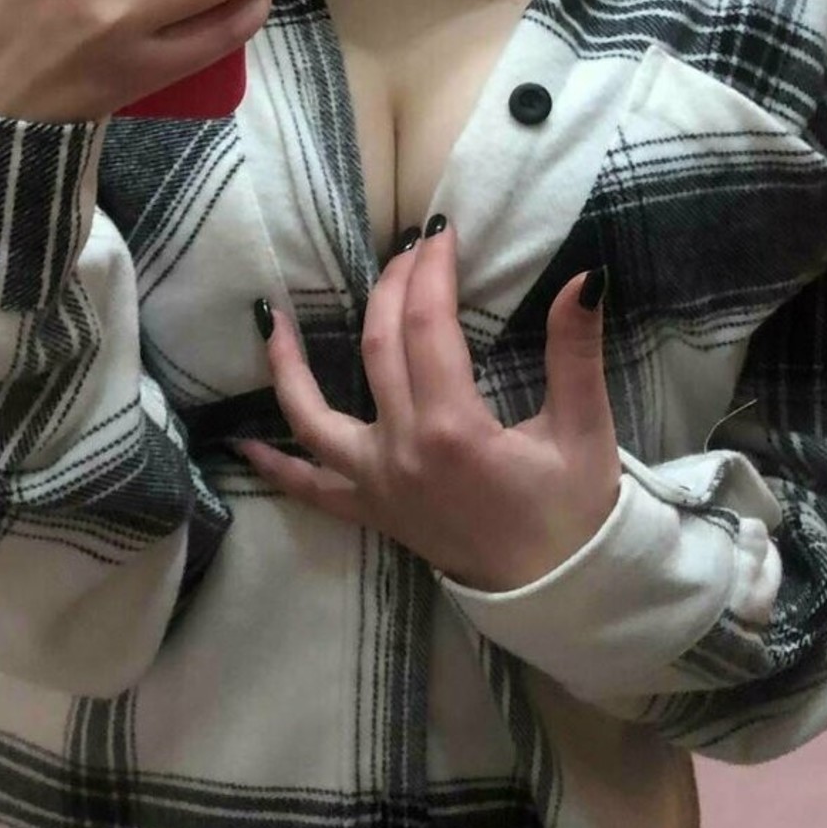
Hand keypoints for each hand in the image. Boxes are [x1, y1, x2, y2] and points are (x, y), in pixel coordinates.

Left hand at [235, 220, 622, 592]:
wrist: (558, 593)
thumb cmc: (574, 514)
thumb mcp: (584, 431)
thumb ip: (575, 353)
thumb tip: (585, 279)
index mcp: (453, 429)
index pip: (428, 326)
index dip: (431, 271)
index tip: (440, 234)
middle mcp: (401, 451)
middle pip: (377, 347)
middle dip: (391, 287)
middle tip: (409, 249)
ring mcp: (377, 484)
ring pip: (313, 415)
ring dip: (288, 365)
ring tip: (270, 318)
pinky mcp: (371, 511)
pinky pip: (310, 487)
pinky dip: (274, 464)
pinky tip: (241, 444)